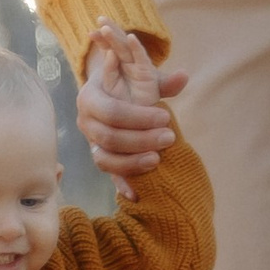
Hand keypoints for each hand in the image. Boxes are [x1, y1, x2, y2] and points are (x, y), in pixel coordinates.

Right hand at [79, 22, 186, 198]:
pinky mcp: (101, 158)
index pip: (111, 111)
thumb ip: (161, 80)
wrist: (108, 90)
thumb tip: (183, 77)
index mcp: (90, 97)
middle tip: (170, 137)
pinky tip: (136, 195)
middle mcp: (85, 122)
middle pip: (109, 137)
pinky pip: (108, 175)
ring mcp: (91, 142)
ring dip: (132, 162)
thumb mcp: (140, 74)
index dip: (138, 117)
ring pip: (105, 159)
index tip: (166, 117)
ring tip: (158, 159)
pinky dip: (121, 185)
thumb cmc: (126, 81)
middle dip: (141, 140)